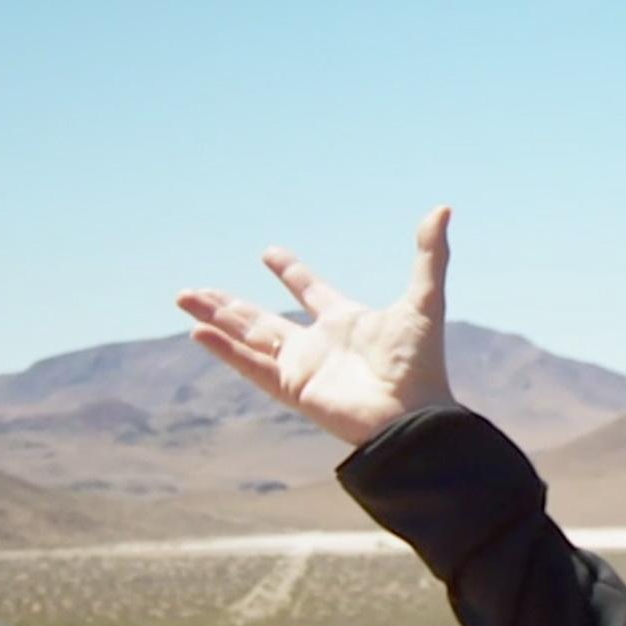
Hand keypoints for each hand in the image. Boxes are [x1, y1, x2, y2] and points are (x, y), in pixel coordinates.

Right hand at [176, 206, 458, 446]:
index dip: (290, 272)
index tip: (268, 253)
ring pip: (246, 337)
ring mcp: (301, 367)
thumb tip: (442, 208)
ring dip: (214, 317)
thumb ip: (429, 255)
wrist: (413, 416)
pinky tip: (197, 331)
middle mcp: (317, 344)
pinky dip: (223, 349)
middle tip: (197, 288)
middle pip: (262, 318)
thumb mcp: (424, 300)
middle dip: (228, 303)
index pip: (310, 292)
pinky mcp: (291, 387)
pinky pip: (249, 364)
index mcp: (344, 322)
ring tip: (182, 298)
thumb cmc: (420, 366)